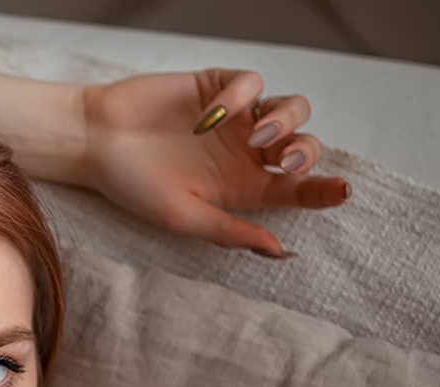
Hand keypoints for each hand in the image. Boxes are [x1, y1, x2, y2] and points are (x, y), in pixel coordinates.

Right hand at [79, 68, 349, 253]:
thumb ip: (231, 232)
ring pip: (289, 109)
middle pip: (303, 146)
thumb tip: (280, 251)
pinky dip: (242, 95)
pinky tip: (213, 114)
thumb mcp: (184, 217)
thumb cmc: (133, 185)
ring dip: (285, 120)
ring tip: (257, 134)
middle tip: (286, 160)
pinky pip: (252, 83)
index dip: (324, 190)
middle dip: (306, 151)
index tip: (343, 191)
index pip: (296, 190)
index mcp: (242, 189)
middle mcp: (245, 154)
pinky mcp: (219, 86)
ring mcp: (235, 118)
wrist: (96, 140)